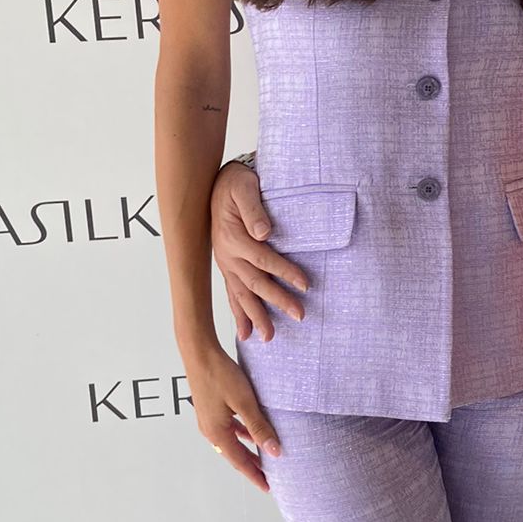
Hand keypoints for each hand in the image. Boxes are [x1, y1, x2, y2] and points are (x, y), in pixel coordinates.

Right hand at [185, 339, 280, 490]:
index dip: (255, 475)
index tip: (268, 487)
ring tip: (263, 458)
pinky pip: (229, 429)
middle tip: (268, 477)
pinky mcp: (210, 409)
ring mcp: (209, 420)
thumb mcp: (245, 403)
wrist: (199, 353)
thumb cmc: (220, 375)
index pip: (240, 462)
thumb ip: (259, 428)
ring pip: (232, 442)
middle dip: (252, 466)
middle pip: (235, 455)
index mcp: (217, 433)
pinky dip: (242, 435)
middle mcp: (210, 430)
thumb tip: (274, 451)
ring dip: (247, 450)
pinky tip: (251, 432)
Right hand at [210, 162, 308, 341]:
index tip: (305, 284)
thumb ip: (254, 209)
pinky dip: (239, 314)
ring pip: (242, 294)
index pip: (264, 259)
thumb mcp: (245, 187)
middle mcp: (227, 255)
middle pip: (256, 282)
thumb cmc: (236, 184)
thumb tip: (264, 232)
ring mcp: (225, 263)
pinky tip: (246, 333)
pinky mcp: (227, 267)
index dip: (285, 272)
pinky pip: (232, 294)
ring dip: (256, 316)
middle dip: (277, 301)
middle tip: (299, 315)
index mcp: (233, 237)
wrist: (217, 184)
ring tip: (269, 337)